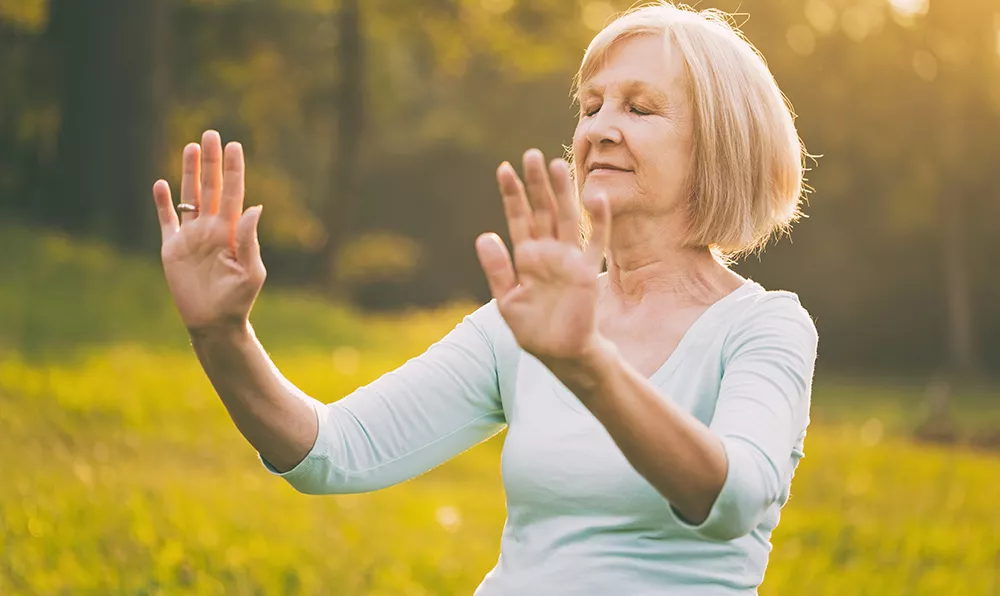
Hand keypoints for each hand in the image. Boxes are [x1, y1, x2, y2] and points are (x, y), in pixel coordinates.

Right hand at [152, 130, 265, 334]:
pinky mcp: (172, 248)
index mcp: (232, 231)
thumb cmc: (238, 299)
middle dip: (211, 162)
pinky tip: (160, 184)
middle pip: (211, 187)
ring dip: (188, 173)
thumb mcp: (250, 270)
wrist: (214, 322)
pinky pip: (166, 221)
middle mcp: (212, 228)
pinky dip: (162, 203)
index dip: (233, 170)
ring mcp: (191, 236)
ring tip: (192, 147)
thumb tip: (254, 207)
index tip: (234, 146)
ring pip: (189, 197)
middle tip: (212, 134)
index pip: (233, 193)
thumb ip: (250, 239)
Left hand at [475, 149, 610, 365]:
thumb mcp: (507, 301)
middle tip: (530, 155)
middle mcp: (548, 253)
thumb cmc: (534, 330)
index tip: (504, 169)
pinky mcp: (587, 271)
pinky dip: (599, 220)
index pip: (518, 219)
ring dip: (562, 193)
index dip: (512, 195)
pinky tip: (596, 197)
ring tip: (556, 165)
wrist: (560, 353)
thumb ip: (498, 269)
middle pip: (542, 211)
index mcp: (527, 258)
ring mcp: (569, 259)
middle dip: (536, 185)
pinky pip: (596, 241)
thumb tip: (484, 235)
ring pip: (566, 218)